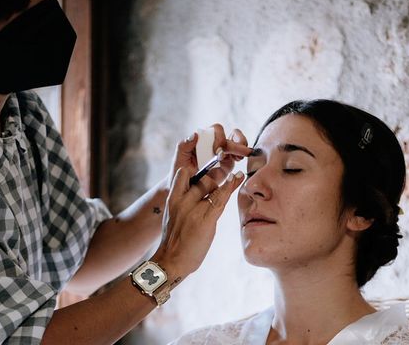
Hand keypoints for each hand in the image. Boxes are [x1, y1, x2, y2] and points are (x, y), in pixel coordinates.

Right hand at [153, 137, 246, 280]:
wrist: (170, 262)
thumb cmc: (174, 240)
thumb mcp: (174, 215)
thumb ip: (184, 201)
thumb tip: (199, 192)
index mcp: (173, 197)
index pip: (183, 171)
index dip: (194, 158)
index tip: (204, 147)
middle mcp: (181, 199)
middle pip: (200, 174)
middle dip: (213, 162)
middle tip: (227, 150)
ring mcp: (192, 208)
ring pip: (211, 183)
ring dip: (225, 172)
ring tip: (237, 161)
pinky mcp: (204, 219)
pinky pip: (220, 198)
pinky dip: (231, 186)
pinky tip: (239, 177)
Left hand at [169, 124, 250, 195]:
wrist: (184, 188)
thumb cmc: (179, 171)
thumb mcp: (179, 158)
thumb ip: (184, 145)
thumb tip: (194, 134)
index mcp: (203, 139)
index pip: (216, 130)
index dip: (220, 138)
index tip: (217, 150)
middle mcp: (214, 143)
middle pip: (231, 135)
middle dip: (238, 141)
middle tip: (240, 151)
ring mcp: (222, 154)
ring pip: (237, 143)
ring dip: (242, 147)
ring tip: (243, 154)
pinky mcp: (227, 164)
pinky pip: (237, 157)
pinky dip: (241, 156)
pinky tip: (240, 160)